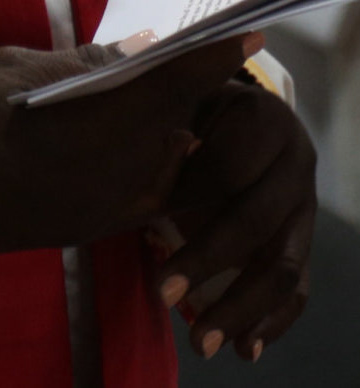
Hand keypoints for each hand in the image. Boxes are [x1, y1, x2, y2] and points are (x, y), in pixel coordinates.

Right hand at [0, 33, 260, 260]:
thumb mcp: (10, 69)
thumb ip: (84, 62)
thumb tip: (140, 48)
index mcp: (104, 120)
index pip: (179, 80)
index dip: (216, 54)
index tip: (246, 32)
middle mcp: (122, 168)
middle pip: (179, 119)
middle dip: (187, 87)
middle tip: (182, 58)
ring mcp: (112, 204)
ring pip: (167, 157)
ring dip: (168, 125)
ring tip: (152, 97)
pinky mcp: (95, 226)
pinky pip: (146, 190)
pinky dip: (149, 160)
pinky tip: (130, 141)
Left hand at [158, 80, 315, 361]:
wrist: (221, 118)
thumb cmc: (182, 108)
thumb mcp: (171, 100)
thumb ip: (168, 121)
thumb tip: (174, 142)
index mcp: (267, 116)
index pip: (232, 165)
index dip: (187, 192)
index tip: (145, 216)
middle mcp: (298, 162)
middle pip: (258, 220)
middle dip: (208, 260)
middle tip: (162, 294)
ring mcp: (304, 208)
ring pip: (283, 264)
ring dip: (242, 306)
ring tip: (202, 342)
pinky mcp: (299, 244)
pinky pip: (296, 290)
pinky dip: (271, 321)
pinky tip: (244, 348)